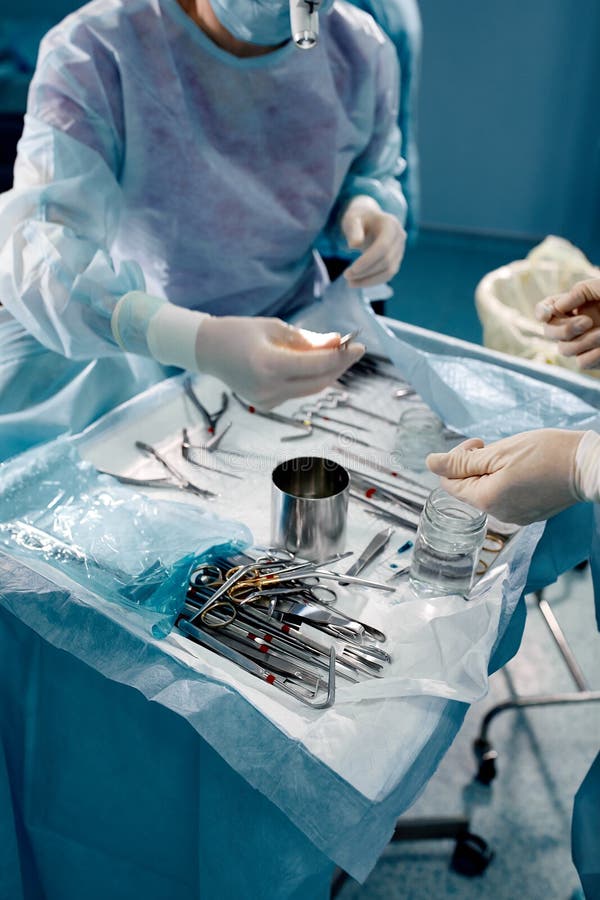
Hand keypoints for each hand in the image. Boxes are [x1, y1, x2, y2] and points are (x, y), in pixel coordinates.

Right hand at [195, 316, 364, 407]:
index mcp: (268, 365)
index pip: (315, 365)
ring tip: (338, 355)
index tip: (360, 346)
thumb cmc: (240, 332)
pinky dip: (308, 379)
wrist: (208, 350)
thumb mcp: (276, 328)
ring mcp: (266, 400)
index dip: (341, 357)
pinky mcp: (265, 405)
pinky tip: (312, 365)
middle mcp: (267, 388)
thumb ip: (308, 339)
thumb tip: (338, 343)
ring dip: (327, 373)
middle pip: (318, 382)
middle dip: (339, 367)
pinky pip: (296, 392)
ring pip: (309, 390)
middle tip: (354, 351)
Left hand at [341, 195, 405, 287]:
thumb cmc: (359, 219)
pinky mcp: (396, 260)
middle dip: (366, 271)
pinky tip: (358, 282)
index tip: (352, 270)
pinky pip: (387, 275)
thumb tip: (354, 245)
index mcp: (391, 224)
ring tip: (350, 283)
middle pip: (386, 261)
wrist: (369, 220)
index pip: (383, 246)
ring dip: (369, 280)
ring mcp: (400, 250)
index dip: (368, 260)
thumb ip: (353, 230)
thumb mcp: (352, 219)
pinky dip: (373, 281)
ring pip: (388, 271)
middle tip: (346, 276)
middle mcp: (399, 237)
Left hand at [426, 429, 584, 524]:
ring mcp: (515, 517)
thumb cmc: (546, 454)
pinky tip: (523, 469)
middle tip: (493, 447)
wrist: (587, 466)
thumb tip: (430, 463)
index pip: (449, 483)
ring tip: (512, 457)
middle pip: (468, 489)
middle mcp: (498, 515)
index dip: (456, 460)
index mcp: (486, 500)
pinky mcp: (529, 514)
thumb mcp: (498, 452)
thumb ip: (462, 462)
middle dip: (474, 465)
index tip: (478, 445)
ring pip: (487, 492)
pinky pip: (506, 498)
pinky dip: (507, 482)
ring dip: (491, 472)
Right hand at [535, 278, 599, 368]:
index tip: (547, 313)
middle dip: (564, 329)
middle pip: (549, 333)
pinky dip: (592, 354)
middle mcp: (575, 325)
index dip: (541, 311)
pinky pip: (582, 362)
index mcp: (574, 305)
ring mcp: (584, 343)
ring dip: (583, 342)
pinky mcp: (595, 358)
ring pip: (564, 350)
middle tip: (587, 321)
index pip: (546, 310)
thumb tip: (557, 307)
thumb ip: (579, 292)